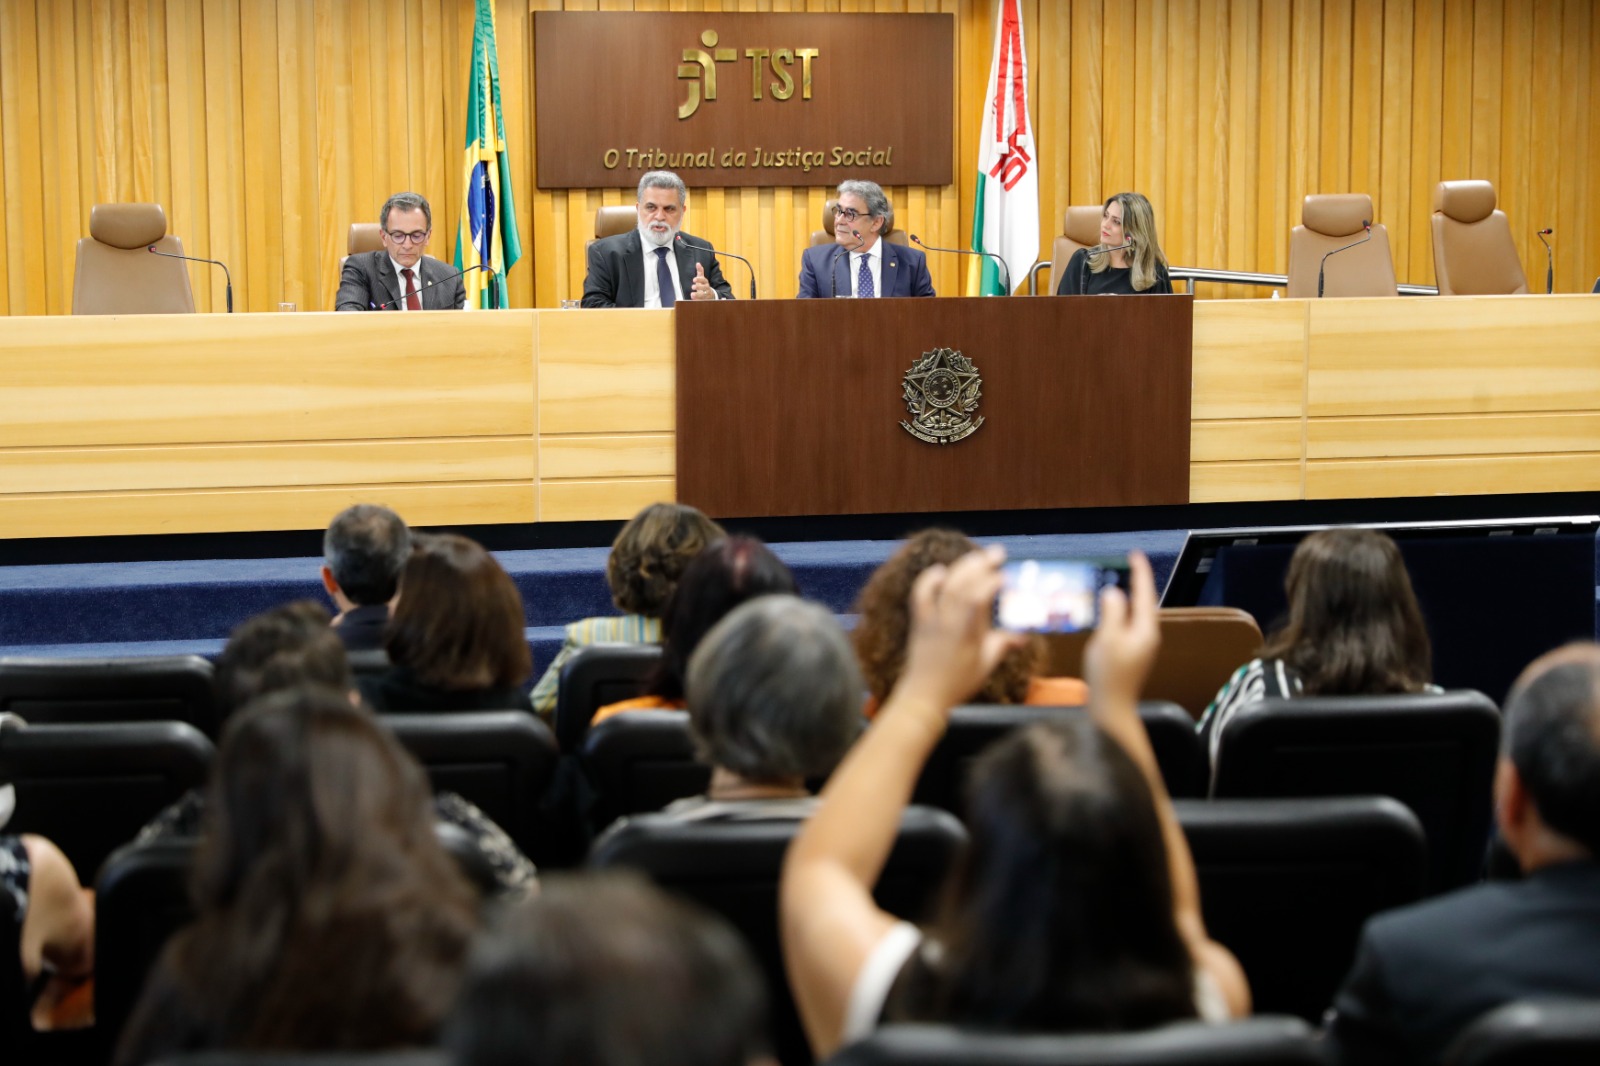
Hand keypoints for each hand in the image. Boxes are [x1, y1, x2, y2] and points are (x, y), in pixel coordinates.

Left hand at [690, 262, 717, 300]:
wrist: (711, 295)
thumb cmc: (704, 286)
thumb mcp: (702, 279)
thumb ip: (700, 272)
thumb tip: (697, 263)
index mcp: (706, 283)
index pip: (704, 280)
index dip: (699, 280)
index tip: (694, 279)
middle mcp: (707, 289)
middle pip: (705, 288)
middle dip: (699, 287)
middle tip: (692, 287)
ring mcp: (707, 296)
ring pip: (704, 295)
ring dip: (698, 295)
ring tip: (692, 294)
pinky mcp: (705, 301)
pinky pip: (702, 302)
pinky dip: (698, 301)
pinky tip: (694, 300)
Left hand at [893, 546, 1025, 714]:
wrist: (923, 695)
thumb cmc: (958, 683)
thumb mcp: (985, 665)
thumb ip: (1002, 645)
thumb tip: (1023, 636)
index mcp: (966, 634)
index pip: (977, 600)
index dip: (990, 583)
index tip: (1004, 576)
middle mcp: (948, 623)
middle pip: (962, 586)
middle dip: (980, 566)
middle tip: (997, 553)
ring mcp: (931, 620)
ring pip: (944, 586)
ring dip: (961, 567)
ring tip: (977, 556)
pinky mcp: (919, 621)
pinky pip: (920, 595)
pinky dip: (928, 580)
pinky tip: (941, 569)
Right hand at [1083, 551, 1159, 712]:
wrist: (1112, 707)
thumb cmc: (1108, 675)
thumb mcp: (1107, 639)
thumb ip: (1112, 612)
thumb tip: (1114, 592)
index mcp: (1145, 630)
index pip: (1145, 594)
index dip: (1140, 573)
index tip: (1135, 554)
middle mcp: (1148, 636)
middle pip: (1145, 603)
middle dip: (1139, 582)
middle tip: (1130, 563)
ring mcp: (1142, 647)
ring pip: (1139, 614)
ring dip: (1132, 596)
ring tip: (1125, 580)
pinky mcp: (1133, 654)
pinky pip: (1131, 624)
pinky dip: (1125, 612)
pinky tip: (1116, 611)